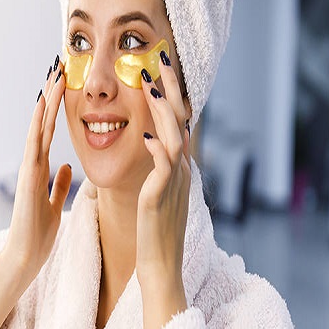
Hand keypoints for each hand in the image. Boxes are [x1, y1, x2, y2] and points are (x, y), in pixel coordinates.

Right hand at [1, 57, 71, 287]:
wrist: (25, 257)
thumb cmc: (39, 235)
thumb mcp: (55, 204)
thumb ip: (59, 184)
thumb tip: (67, 165)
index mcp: (41, 168)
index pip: (52, 130)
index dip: (59, 106)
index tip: (66, 83)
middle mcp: (33, 163)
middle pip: (44, 121)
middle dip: (52, 94)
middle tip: (60, 65)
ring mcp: (28, 168)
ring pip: (38, 127)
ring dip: (46, 101)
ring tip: (54, 75)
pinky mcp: (27, 177)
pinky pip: (34, 145)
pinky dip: (38, 124)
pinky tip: (43, 106)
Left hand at [137, 51, 190, 311]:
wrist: (162, 269)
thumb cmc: (155, 234)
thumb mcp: (160, 194)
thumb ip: (161, 170)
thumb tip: (157, 146)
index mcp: (178, 168)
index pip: (177, 122)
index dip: (170, 94)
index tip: (159, 68)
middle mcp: (181, 171)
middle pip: (180, 121)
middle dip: (170, 89)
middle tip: (159, 59)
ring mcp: (174, 184)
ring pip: (174, 138)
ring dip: (162, 111)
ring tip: (150, 87)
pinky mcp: (160, 200)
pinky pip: (163, 169)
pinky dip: (157, 150)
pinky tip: (147, 135)